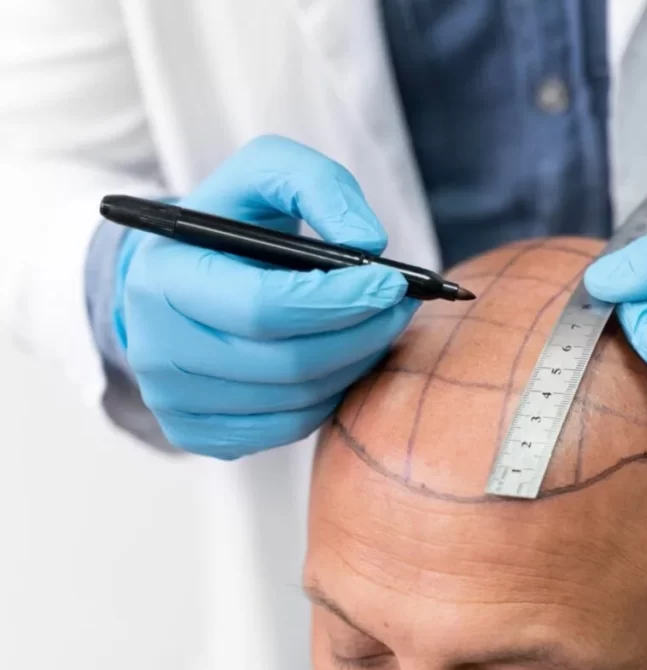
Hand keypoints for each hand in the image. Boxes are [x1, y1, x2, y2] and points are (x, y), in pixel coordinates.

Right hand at [116, 136, 416, 457]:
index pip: (263, 307)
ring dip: (353, 364)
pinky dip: (328, 395)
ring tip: (377, 326)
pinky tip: (341, 358)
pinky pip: (287, 428)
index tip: (391, 284)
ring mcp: (172, 399)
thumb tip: (367, 242)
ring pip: (296, 400)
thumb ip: (318, 186)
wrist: (182, 272)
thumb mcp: (267, 174)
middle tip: (401, 307)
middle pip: (288, 362)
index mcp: (163, 278)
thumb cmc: (233, 221)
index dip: (338, 300)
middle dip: (361, 334)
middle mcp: (156, 347)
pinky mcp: (195, 431)